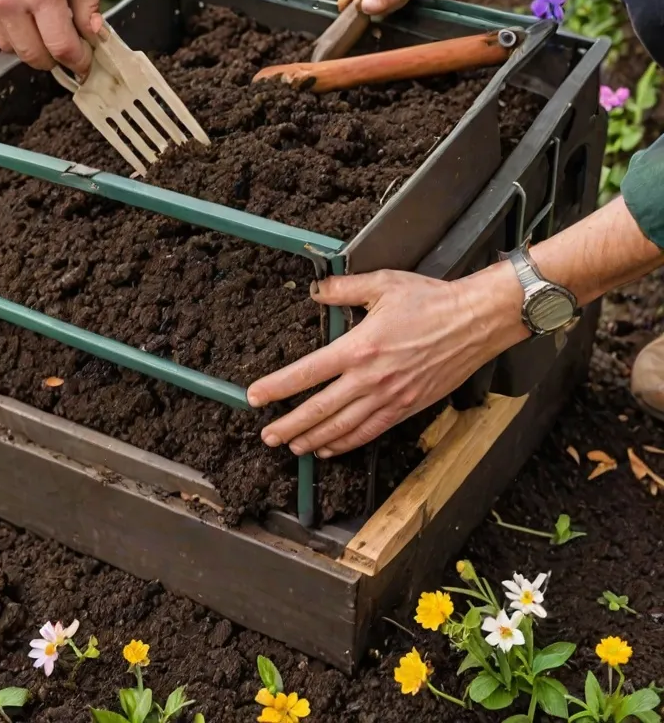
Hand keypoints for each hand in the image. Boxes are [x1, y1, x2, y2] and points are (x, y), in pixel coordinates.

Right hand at [0, 0, 99, 74]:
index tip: (86, 63)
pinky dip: (14, 33)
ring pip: (11, 48)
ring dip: (33, 48)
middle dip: (56, 60)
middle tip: (73, 51)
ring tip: (53, 31)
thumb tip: (93, 36)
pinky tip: (32, 19)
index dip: (78, 61)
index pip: (61, 48)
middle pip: (34, 55)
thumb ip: (88, 6)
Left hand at [245, 264, 527, 456]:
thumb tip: (316, 291)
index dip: (277, 387)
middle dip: (289, 425)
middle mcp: (370, 378)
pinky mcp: (407, 407)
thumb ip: (343, 288)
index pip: (306, 372)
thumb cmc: (430, 300)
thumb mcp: (382, 283)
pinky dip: (347, 443)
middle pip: (320, 409)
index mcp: (358, 347)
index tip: (255, 397)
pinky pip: (371, 431)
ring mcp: (390, 397)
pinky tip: (330, 448)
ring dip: (314, 440)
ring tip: (292, 447)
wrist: (476, 322)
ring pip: (343, 427)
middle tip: (267, 436)